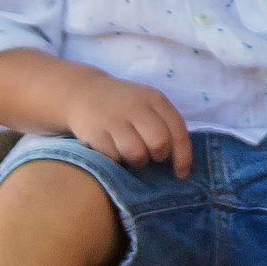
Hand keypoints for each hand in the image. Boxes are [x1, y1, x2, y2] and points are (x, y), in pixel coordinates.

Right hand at [61, 75, 192, 176]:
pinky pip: (114, 158)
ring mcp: (113, 118)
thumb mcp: (147, 105)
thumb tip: (180, 162)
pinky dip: (117, 160)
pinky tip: (113, 150)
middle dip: (158, 156)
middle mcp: (136, 106)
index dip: (183, 156)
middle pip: (159, 143)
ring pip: (137, 154)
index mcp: (154, 99)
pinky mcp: (94, 132)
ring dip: (137, 161)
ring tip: (130, 153)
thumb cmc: (124, 104)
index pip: (178, 130)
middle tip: (150, 155)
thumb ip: (164, 125)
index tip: (181, 173)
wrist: (83, 92)